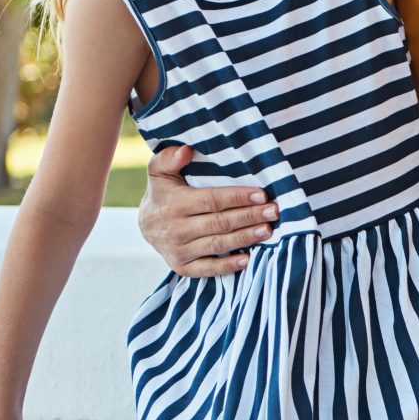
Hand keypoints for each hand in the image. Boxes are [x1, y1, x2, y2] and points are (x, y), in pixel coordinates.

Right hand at [138, 144, 273, 276]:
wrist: (145, 224)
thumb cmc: (162, 192)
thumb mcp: (160, 171)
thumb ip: (170, 157)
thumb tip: (187, 150)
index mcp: (174, 204)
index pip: (212, 200)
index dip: (238, 198)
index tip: (262, 195)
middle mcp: (176, 229)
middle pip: (219, 223)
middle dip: (249, 217)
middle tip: (273, 211)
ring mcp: (179, 250)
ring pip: (217, 244)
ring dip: (245, 238)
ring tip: (268, 231)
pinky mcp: (182, 267)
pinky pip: (207, 269)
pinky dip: (228, 266)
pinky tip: (248, 260)